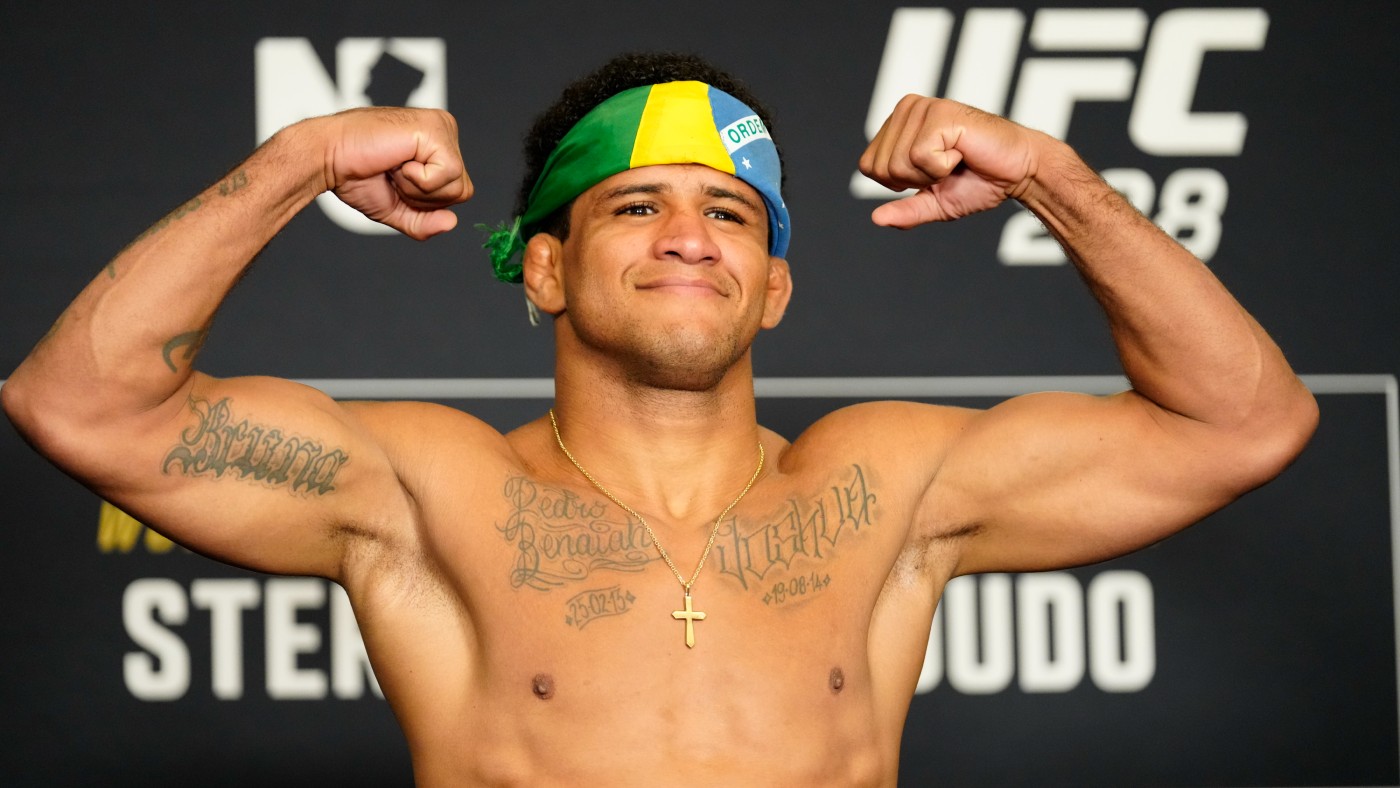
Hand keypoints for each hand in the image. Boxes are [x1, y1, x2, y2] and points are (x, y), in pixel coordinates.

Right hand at [317, 107, 473, 239]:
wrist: (327, 158)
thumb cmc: (356, 175)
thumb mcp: (397, 209)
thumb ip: (425, 222)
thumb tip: (452, 223)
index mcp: (439, 147)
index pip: (458, 192)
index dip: (426, 202)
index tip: (395, 181)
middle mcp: (445, 132)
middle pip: (462, 191)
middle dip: (424, 198)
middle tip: (393, 174)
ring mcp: (441, 127)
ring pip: (457, 185)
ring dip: (418, 188)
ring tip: (394, 166)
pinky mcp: (434, 128)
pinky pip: (447, 173)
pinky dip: (418, 179)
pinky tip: (398, 160)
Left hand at [858, 96, 1044, 228]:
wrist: (1018, 171)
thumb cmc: (979, 181)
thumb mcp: (935, 203)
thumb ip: (906, 211)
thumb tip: (876, 219)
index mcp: (898, 124)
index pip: (869, 166)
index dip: (900, 183)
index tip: (933, 172)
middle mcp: (905, 108)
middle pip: (881, 167)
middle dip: (916, 180)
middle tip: (947, 166)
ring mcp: (921, 107)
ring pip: (898, 163)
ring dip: (932, 173)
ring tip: (956, 157)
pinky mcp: (938, 112)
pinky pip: (920, 157)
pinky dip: (943, 166)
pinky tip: (962, 151)